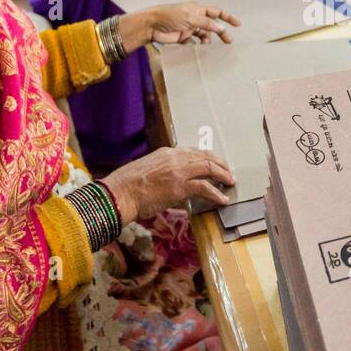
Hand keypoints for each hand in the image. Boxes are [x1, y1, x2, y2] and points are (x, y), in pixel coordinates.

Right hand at [100, 147, 235, 223]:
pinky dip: (216, 193)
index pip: (194, 151)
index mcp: (167, 152)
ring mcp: (178, 172)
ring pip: (209, 168)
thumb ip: (163, 169)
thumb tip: (171, 180)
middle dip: (221, 164)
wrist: (119, 193)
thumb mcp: (147, 169)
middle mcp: (175, 158)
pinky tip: (223, 199)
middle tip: (228, 172)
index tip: (215, 164)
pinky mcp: (179, 188)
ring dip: (223, 176)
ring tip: (230, 183)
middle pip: (206, 157)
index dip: (208, 158)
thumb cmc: (127, 185)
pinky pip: (205, 188)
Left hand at [117, 3, 240, 51]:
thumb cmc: (169, 16)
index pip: (216, 12)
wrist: (151, 26)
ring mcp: (189, 28)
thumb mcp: (190, 18)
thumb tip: (221, 27)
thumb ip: (206, 23)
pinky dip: (197, 45)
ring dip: (208, 39)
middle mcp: (195, 17)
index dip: (227, 17)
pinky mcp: (183, 37)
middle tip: (228, 41)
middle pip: (212, 25)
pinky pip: (194, 42)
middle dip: (221, 32)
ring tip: (206, 44)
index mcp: (197, 9)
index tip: (237, 24)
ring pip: (204, 34)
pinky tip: (197, 47)